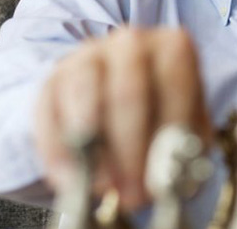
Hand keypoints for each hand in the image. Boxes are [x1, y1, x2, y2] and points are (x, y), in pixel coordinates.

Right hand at [34, 28, 212, 209]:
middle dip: (131, 149)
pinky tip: (72, 181)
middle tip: (134, 193)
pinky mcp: (54, 79)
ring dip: (95, 150)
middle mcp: (130, 43)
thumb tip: (174, 175)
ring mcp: (87, 56)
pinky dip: (58, 150)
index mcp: (173, 47)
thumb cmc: (164, 118)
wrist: (121, 102)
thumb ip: (186, 148)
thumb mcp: (187, 130)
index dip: (169, 133)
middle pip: (129, 92)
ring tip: (106, 188)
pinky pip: (49, 111)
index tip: (166, 174)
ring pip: (86, 96)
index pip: (175, 84)